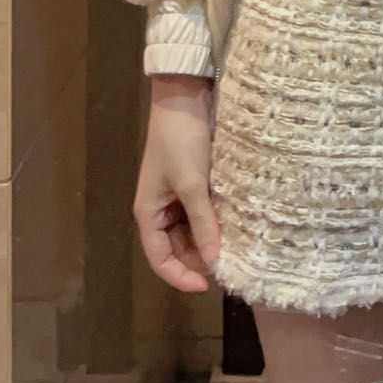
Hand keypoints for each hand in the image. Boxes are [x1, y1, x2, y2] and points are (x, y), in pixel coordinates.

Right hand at [134, 75, 218, 292]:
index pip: (160, 259)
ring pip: (192, 232)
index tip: (208, 286)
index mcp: (148, 212)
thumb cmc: (181, 141)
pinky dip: (214, 222)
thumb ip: (203, 223)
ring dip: (209, 241)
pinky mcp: (194, 183)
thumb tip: (214, 262)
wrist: (186, 97)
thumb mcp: (192, 184)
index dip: (180, 276)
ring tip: (234, 249)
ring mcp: (177, 196)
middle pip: (178, 248)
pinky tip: (233, 226)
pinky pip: (202, 213)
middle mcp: (161, 209)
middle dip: (199, 259)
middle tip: (228, 266)